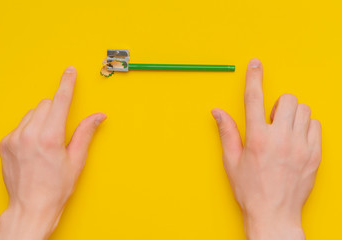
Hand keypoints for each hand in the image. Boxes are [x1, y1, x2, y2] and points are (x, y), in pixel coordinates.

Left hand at [0, 67, 105, 239]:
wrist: (31, 207)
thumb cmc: (55, 188)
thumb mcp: (76, 160)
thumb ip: (86, 133)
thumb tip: (98, 116)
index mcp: (49, 138)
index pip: (60, 101)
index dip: (67, 84)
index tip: (69, 72)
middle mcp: (28, 135)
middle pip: (45, 104)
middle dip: (56, 110)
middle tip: (60, 130)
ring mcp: (13, 138)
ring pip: (32, 113)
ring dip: (42, 119)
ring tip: (46, 141)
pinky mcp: (4, 143)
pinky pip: (20, 124)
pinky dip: (29, 128)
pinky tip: (34, 146)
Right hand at [211, 59, 320, 239]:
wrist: (274, 214)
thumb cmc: (250, 190)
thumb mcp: (231, 161)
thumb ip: (227, 132)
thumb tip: (217, 112)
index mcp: (257, 138)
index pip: (254, 98)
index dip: (253, 77)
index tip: (255, 64)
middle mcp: (281, 139)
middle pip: (287, 99)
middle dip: (278, 104)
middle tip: (272, 120)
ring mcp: (301, 146)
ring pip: (304, 111)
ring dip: (293, 115)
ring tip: (285, 131)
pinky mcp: (315, 155)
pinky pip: (317, 127)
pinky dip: (307, 128)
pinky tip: (297, 140)